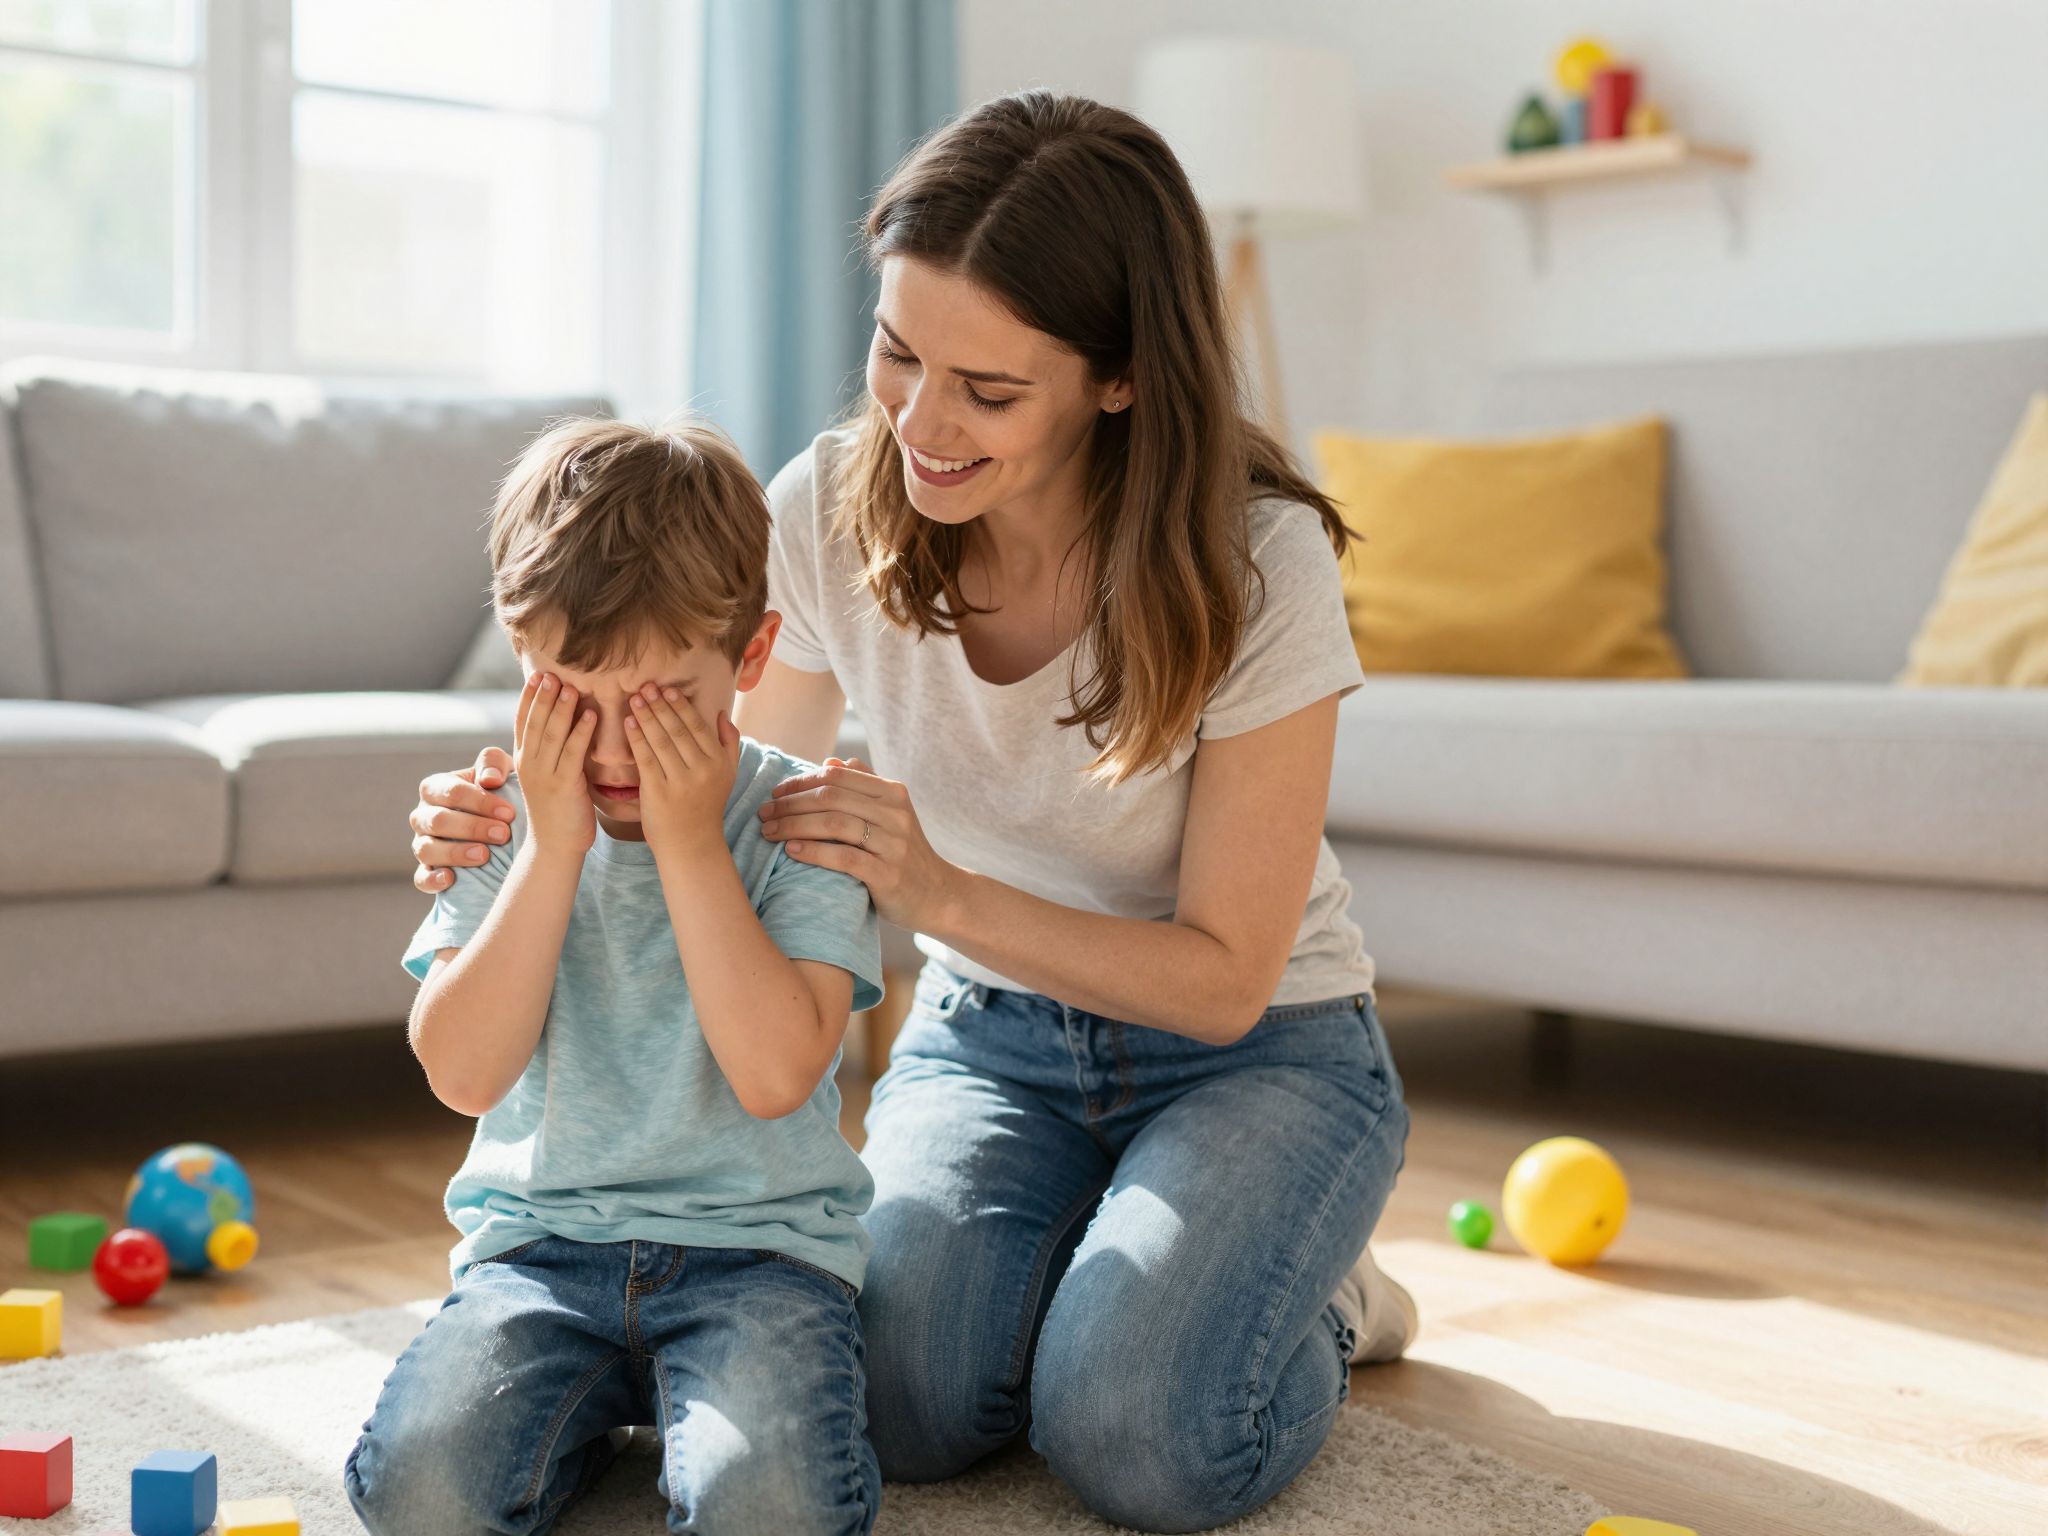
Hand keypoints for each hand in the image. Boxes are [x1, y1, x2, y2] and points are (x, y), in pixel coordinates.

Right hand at [410, 746, 515, 892]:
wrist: (501, 825)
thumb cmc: (500, 792)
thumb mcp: (501, 771)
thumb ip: (494, 763)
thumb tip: (490, 779)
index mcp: (436, 788)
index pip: (450, 791)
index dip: (479, 801)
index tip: (509, 813)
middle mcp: (424, 816)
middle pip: (437, 821)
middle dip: (471, 827)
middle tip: (503, 835)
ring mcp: (422, 844)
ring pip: (425, 849)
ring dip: (454, 853)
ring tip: (485, 855)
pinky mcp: (426, 871)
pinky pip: (421, 878)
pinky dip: (432, 880)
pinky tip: (451, 879)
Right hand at [514, 672, 597, 853]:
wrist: (555, 846)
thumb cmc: (558, 809)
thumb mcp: (548, 775)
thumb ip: (552, 750)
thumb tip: (564, 722)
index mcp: (524, 760)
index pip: (522, 721)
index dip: (529, 698)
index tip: (537, 675)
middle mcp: (530, 764)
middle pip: (535, 722)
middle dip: (544, 696)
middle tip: (552, 672)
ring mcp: (545, 775)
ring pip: (551, 734)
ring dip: (562, 709)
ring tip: (570, 687)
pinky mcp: (563, 786)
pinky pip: (573, 754)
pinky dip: (581, 732)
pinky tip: (591, 715)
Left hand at [625, 684, 740, 860]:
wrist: (691, 844)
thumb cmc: (706, 806)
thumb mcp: (728, 775)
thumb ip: (730, 743)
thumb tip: (722, 713)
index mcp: (718, 762)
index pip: (697, 726)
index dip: (681, 706)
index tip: (668, 690)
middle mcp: (702, 770)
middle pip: (677, 730)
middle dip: (660, 706)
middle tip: (646, 687)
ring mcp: (680, 781)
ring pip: (660, 741)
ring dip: (646, 716)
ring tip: (636, 699)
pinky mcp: (658, 792)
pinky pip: (645, 758)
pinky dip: (636, 738)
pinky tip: (629, 723)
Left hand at [756, 757, 961, 932]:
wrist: (938, 896)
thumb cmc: (904, 854)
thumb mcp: (891, 814)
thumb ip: (863, 785)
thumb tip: (830, 761)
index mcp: (893, 793)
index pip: (837, 776)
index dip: (801, 781)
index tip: (775, 793)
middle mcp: (895, 813)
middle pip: (831, 797)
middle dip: (790, 803)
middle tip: (763, 813)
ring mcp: (893, 843)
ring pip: (833, 823)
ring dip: (794, 825)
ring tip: (769, 832)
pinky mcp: (887, 874)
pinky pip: (842, 857)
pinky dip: (812, 851)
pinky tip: (790, 850)